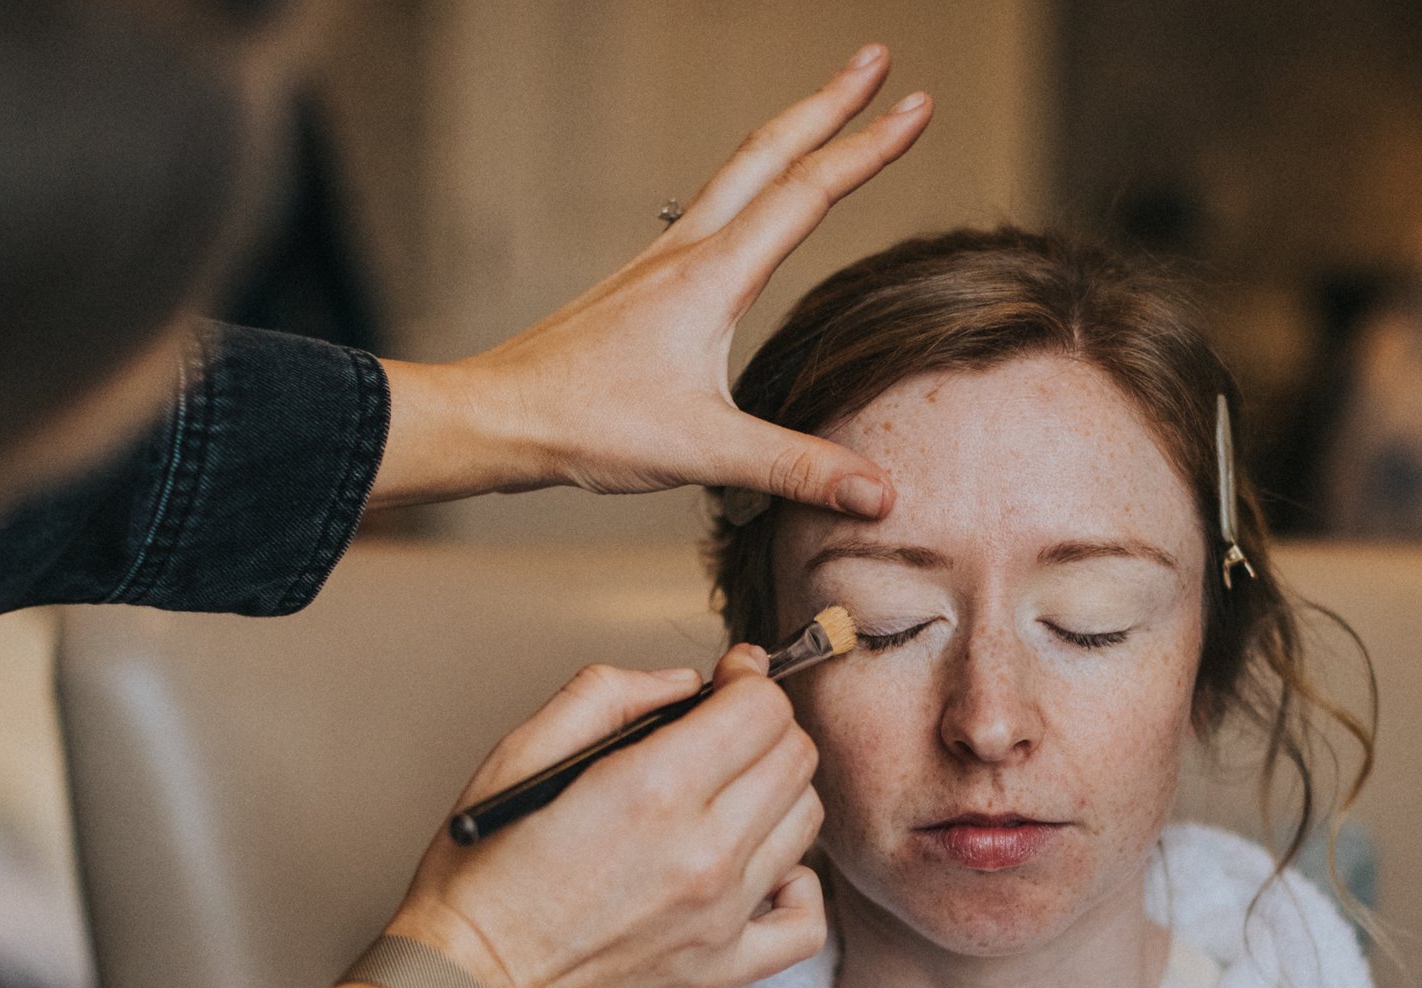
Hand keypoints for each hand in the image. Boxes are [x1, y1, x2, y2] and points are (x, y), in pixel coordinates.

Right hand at [326, 646, 825, 987]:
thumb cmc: (480, 882)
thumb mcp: (519, 756)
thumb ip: (606, 697)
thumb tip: (682, 684)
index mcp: (650, 790)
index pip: (762, 708)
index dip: (748, 681)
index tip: (729, 680)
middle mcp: (700, 852)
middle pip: (794, 757)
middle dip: (764, 727)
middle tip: (725, 732)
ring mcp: (719, 917)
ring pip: (805, 823)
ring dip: (777, 794)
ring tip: (730, 797)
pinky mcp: (721, 971)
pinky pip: (806, 922)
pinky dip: (797, 887)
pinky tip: (760, 871)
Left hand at [369, 43, 930, 517]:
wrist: (502, 415)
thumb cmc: (588, 425)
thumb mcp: (703, 452)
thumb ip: (796, 468)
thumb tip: (879, 493)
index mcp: (712, 277)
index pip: (808, 191)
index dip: (870, 147)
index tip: (918, 106)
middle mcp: (687, 252)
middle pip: (770, 151)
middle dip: (831, 102)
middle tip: (878, 60)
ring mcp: (661, 261)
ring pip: (737, 171)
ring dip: (791, 131)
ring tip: (829, 108)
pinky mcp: (643, 283)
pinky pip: (711, 207)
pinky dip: (752, 178)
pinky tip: (753, 199)